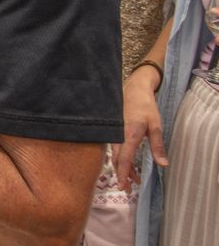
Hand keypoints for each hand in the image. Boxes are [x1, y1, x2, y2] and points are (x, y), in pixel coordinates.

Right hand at [113, 66, 166, 192]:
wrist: (133, 88)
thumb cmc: (145, 106)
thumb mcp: (156, 126)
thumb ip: (157, 146)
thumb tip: (163, 165)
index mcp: (128, 135)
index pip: (123, 160)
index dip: (123, 174)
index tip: (124, 187)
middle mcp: (117, 135)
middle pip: (117, 160)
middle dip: (123, 174)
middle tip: (131, 187)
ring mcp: (113, 132)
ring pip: (114, 154)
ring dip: (122, 167)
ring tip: (133, 176)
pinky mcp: (112, 130)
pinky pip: (113, 148)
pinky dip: (119, 158)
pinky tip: (127, 161)